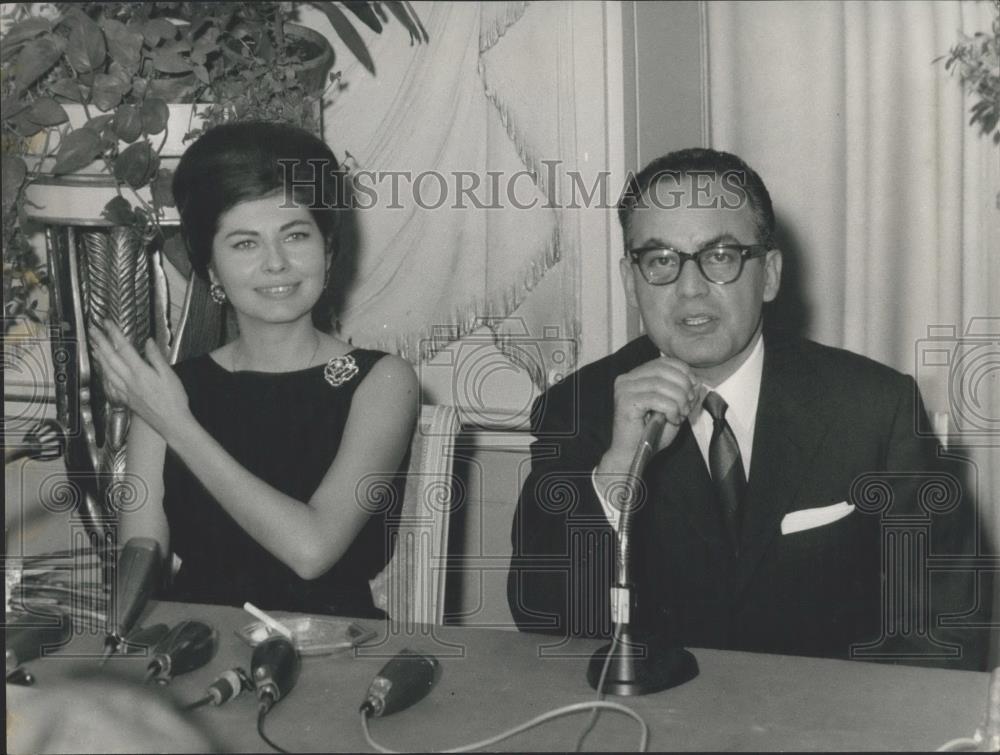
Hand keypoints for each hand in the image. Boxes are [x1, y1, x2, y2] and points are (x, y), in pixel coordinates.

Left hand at [88, 321, 190, 441]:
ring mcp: (125, 391)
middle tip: (93, 330)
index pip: (123, 348)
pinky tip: (102, 370)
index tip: (107, 323)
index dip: (114, 334)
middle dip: (100, 342)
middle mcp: (129, 381)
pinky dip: (103, 374)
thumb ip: (156, 357)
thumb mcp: (170, 375)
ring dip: (98, 356)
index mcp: (140, 372)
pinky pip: (109, 384)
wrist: (172, 423)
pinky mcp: (126, 399)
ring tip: (93, 346)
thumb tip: (148, 342)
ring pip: (106, 370)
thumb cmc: (174, 400)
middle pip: (110, 358)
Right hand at [597, 356, 698, 476]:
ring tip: (680, 414)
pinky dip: (671, 409)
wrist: (631, 456)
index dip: (684, 372)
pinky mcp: (625, 402)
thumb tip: (697, 382)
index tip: (693, 389)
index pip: (664, 361)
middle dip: (683, 386)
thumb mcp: (673, 410)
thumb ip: (684, 394)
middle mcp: (627, 379)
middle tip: (688, 404)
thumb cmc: (650, 434)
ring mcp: (624, 389)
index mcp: (636, 376)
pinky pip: (657, 398)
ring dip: (679, 400)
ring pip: (662, 384)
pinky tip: (672, 418)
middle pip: (664, 369)